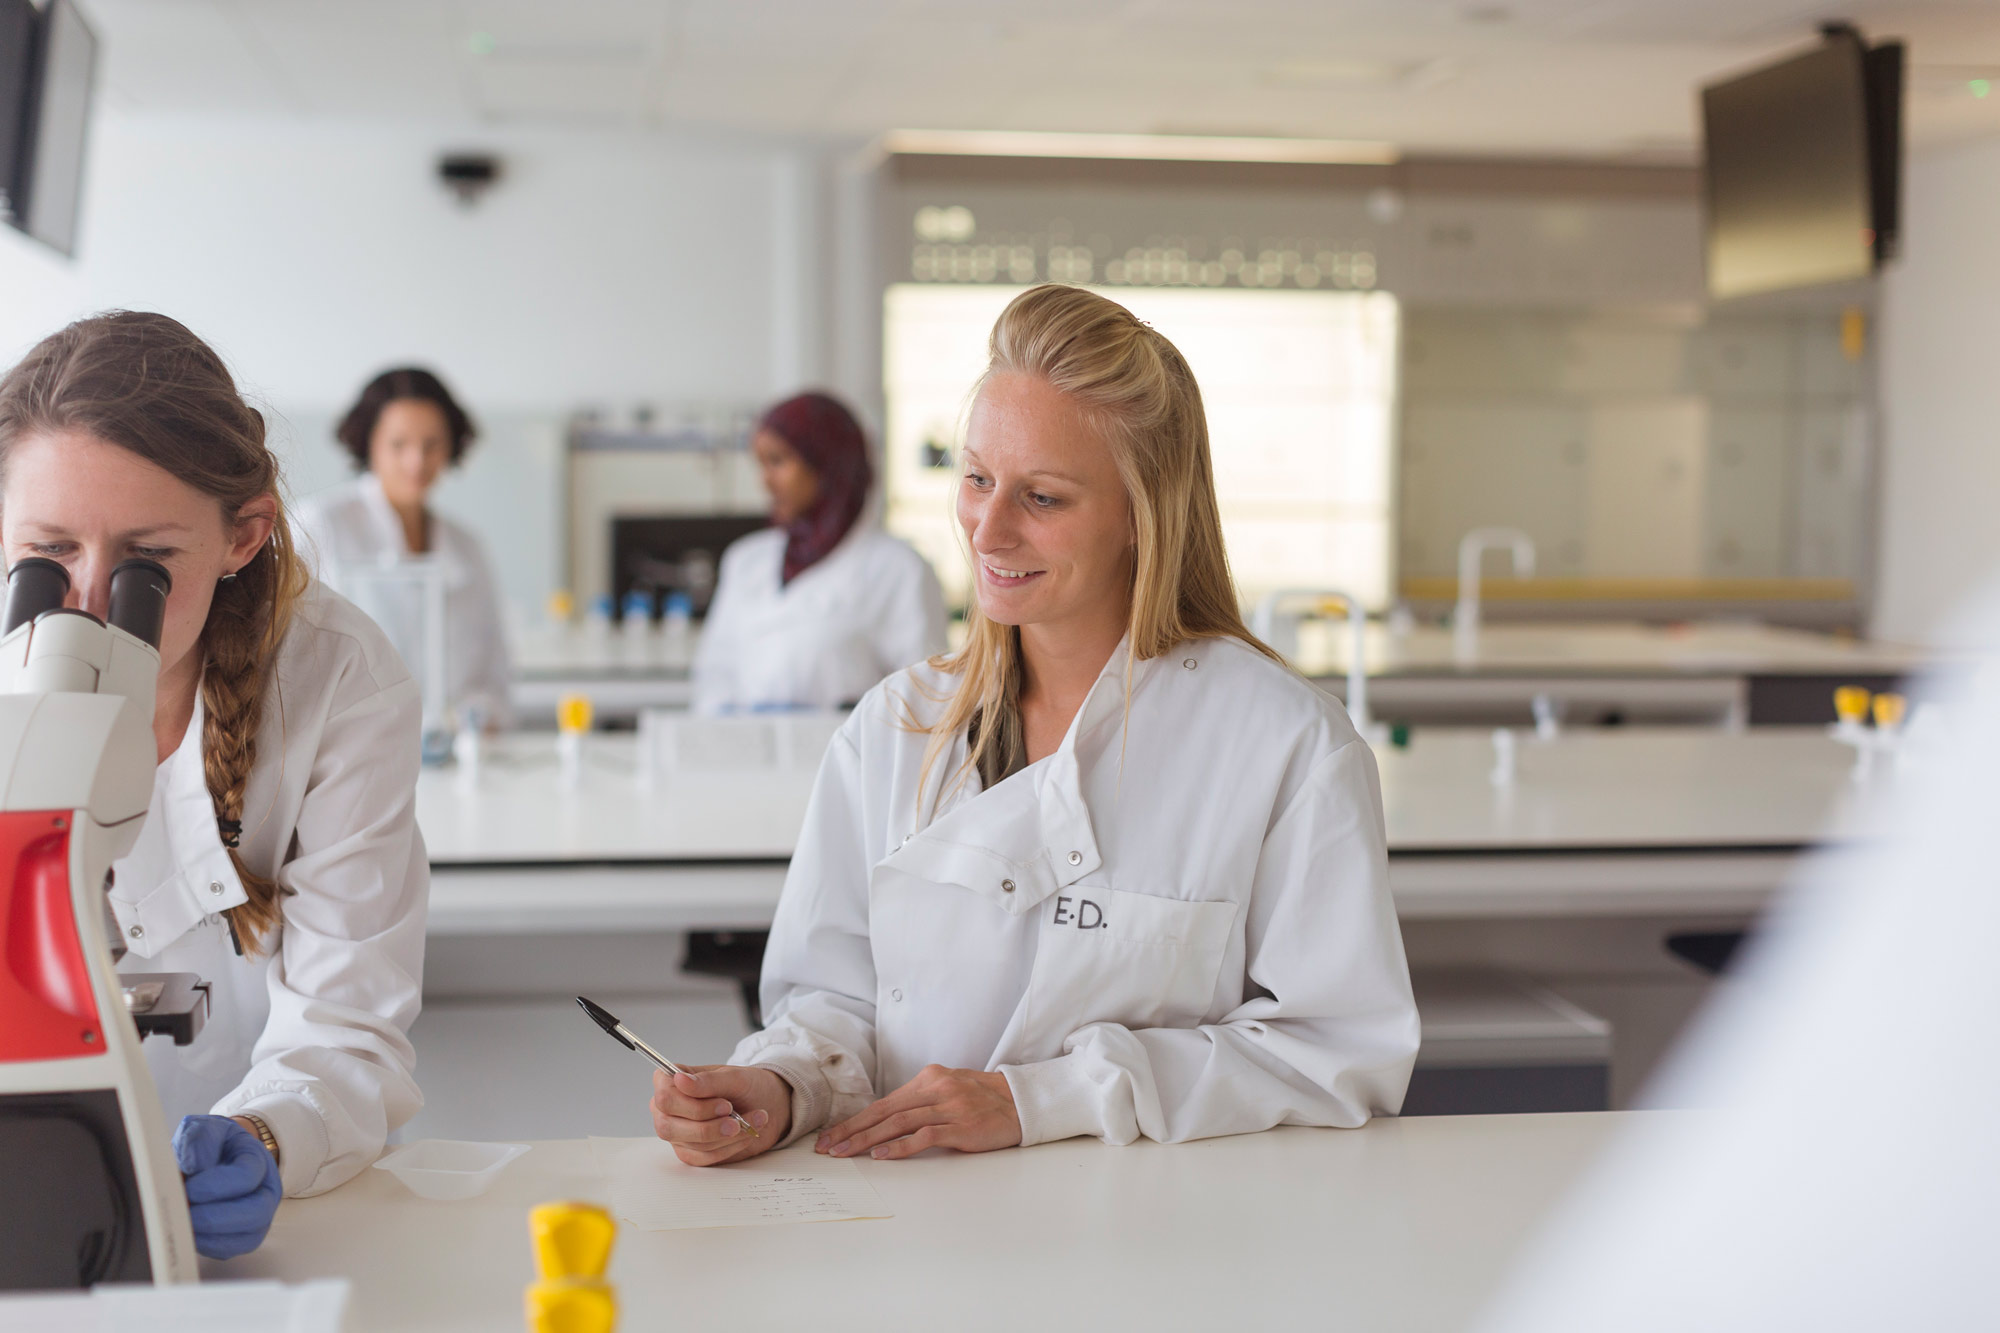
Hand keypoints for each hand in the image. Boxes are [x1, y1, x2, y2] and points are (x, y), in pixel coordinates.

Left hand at [173, 1114, 281, 1259]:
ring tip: (184, 1225)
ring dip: (211, 1235)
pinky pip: (230, 1251)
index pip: (247, 1175)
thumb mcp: (204, 1129)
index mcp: (258, 1161)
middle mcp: (265, 1192)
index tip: (188, 1187)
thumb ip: (199, 1139)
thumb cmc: (209, 1145)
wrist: (214, 1158)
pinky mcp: (240, 1238)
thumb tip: (192, 1166)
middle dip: (217, 1217)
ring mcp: (256, 1218)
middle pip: (256, 1212)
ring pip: (246, 1238)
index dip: (217, 1184)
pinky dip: (207, 1246)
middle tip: (186, 1213)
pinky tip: (188, 1235)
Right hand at [650, 1064, 790, 1166]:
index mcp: (669, 1082)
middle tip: (736, 1120)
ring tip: (753, 1121)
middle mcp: (666, 1109)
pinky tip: (745, 1134)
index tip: (725, 1105)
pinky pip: (704, 1158)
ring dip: (727, 1136)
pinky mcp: (690, 1152)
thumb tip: (679, 1079)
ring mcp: (676, 1132)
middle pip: (669, 1127)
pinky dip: (730, 1147)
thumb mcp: (734, 1077)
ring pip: (692, 1143)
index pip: (665, 1099)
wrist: (767, 1105)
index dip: (694, 1107)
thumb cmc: (747, 1086)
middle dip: (709, 1127)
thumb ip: (708, 1080)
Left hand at [817, 1065, 1019, 1160]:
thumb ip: (921, 1100)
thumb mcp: (949, 1090)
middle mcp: (935, 1089)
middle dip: (852, 1130)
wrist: (1022, 1103)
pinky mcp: (961, 1126)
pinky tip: (881, 1155)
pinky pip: (924, 1136)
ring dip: (867, 1139)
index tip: (832, 1135)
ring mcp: (948, 1107)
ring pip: (898, 1123)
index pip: (884, 1102)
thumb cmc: (984, 1100)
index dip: (855, 1120)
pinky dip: (900, 1146)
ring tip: (845, 1153)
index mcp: (929, 1078)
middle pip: (884, 1111)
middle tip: (827, 1147)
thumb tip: (887, 1119)